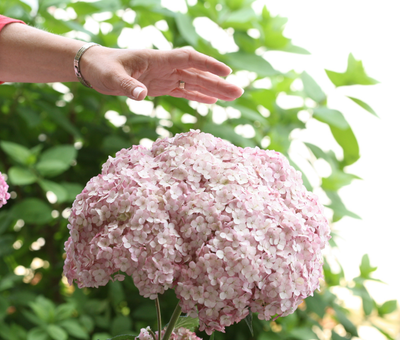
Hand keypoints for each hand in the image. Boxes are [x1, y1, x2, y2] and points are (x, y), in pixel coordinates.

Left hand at [80, 47, 242, 102]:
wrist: (94, 68)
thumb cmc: (102, 69)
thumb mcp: (111, 78)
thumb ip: (127, 86)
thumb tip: (140, 95)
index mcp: (157, 59)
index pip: (189, 59)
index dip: (208, 64)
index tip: (226, 72)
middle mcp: (165, 66)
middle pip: (197, 73)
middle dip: (218, 82)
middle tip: (239, 92)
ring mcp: (164, 77)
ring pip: (194, 83)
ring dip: (213, 90)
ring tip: (233, 97)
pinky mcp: (160, 87)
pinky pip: (183, 92)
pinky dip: (198, 97)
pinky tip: (211, 102)